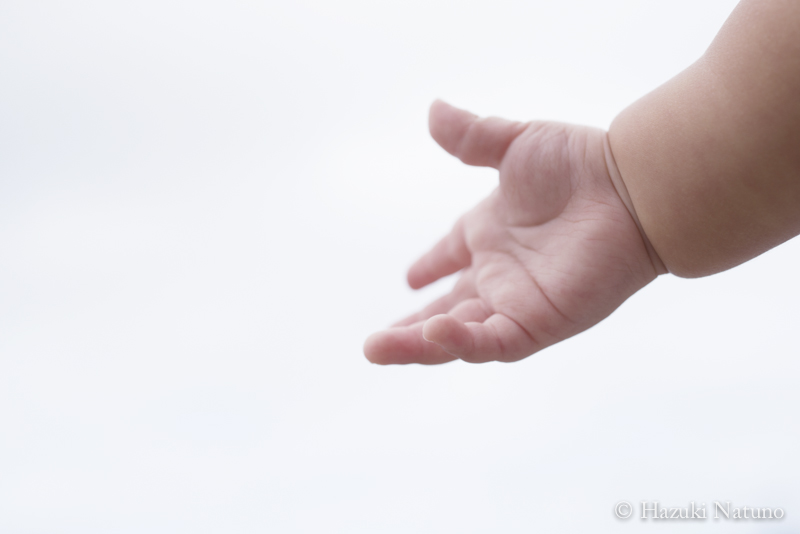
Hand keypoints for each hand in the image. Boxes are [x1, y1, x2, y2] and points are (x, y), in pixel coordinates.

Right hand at [364, 100, 662, 363]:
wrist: (631, 188)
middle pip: (444, 312)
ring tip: (375, 349)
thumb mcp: (514, 144)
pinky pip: (491, 341)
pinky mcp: (537, 322)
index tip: (410, 278)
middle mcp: (500, 274)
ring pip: (457, 337)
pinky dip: (459, 342)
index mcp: (491, 234)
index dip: (430, 266)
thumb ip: (471, 136)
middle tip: (372, 345)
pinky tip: (431, 332)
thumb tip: (433, 110)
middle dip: (408, 330)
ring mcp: (516, 301)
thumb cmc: (581, 165)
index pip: (450, 258)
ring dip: (415, 347)